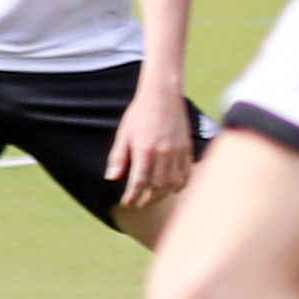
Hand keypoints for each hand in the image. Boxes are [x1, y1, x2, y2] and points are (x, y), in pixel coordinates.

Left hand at [108, 90, 200, 216]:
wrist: (162, 94)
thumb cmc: (139, 113)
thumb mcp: (123, 134)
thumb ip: (118, 157)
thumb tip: (111, 178)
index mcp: (144, 150)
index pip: (139, 182)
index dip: (132, 196)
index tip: (127, 202)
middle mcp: (162, 153)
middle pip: (157, 187)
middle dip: (147, 199)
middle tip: (139, 203)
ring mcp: (177, 151)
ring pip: (173, 183)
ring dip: (163, 195)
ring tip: (154, 198)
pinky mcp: (187, 147)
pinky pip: (186, 172)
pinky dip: (180, 184)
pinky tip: (173, 188)